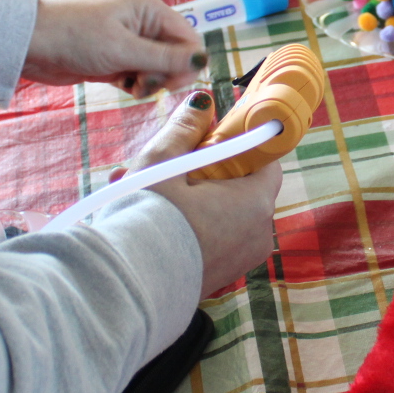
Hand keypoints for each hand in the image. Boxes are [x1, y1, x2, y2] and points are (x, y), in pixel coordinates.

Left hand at [23, 0, 206, 96]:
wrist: (30, 43)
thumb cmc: (75, 36)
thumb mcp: (124, 49)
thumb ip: (165, 59)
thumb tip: (203, 62)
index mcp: (150, 10)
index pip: (188, 38)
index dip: (187, 63)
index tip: (173, 83)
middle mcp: (143, 24)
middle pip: (175, 55)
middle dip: (166, 74)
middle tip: (144, 83)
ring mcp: (129, 42)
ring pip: (158, 69)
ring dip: (150, 82)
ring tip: (130, 85)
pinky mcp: (115, 60)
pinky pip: (140, 75)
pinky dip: (136, 85)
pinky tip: (123, 86)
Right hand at [139, 92, 283, 293]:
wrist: (126, 289)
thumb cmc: (147, 221)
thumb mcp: (162, 163)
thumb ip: (185, 130)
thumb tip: (204, 103)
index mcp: (255, 202)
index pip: (267, 160)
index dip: (241, 144)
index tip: (212, 138)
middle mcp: (258, 234)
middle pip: (241, 186)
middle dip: (205, 170)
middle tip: (166, 164)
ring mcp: (241, 260)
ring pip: (222, 214)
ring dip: (190, 198)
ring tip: (143, 190)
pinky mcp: (219, 278)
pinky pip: (211, 240)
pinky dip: (189, 225)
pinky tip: (150, 220)